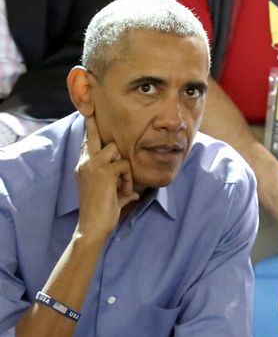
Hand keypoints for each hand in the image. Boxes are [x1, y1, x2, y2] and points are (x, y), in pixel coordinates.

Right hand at [75, 116, 138, 239]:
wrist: (92, 226)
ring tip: (122, 187)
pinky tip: (123, 193)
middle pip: (93, 135)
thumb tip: (134, 194)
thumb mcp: (112, 199)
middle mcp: (85, 162)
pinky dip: (127, 180)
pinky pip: (124, 165)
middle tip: (91, 110)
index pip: (87, 143)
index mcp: (84, 167)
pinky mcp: (103, 171)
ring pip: (115, 150)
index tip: (89, 115)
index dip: (90, 130)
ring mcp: (92, 165)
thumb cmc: (101, 215)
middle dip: (94, 123)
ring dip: (124, 168)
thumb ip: (122, 192)